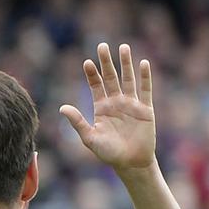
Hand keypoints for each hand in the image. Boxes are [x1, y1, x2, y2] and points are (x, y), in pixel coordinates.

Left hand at [60, 43, 155, 174]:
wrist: (130, 163)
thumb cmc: (108, 152)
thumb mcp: (89, 137)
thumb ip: (77, 122)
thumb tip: (62, 107)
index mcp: (101, 108)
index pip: (95, 85)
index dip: (91, 74)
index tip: (86, 61)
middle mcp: (116, 102)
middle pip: (110, 77)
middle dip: (106, 62)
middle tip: (102, 45)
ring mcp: (131, 104)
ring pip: (128, 79)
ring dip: (126, 64)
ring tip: (123, 47)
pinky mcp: (146, 109)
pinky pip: (146, 90)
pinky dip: (145, 77)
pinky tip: (143, 63)